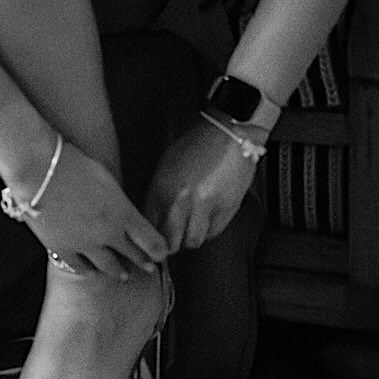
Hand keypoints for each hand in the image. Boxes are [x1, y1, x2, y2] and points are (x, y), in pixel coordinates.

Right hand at [15, 142, 167, 279]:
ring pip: (108, 266)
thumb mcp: (106, 177)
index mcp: (124, 212)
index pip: (151, 241)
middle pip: (133, 255)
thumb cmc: (72, 163)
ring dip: (118, 271)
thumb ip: (118, 200)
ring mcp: (85, 244)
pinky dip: (88, 270)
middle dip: (143, 262)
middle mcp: (109, 233)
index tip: (161, 253)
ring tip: (123, 275)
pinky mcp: (63, 248)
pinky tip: (91, 271)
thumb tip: (121, 210)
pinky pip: (80, 266)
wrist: (39, 170)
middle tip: (149, 267)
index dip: (159, 250)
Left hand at [146, 116, 260, 254]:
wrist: (229, 134)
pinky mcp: (226, 210)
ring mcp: (205, 207)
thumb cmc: (198, 143)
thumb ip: (159, 191)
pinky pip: (213, 233)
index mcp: (161, 187)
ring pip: (192, 241)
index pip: (148, 225)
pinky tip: (206, 221)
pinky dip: (208, 231)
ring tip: (189, 229)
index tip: (151, 238)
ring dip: (190, 238)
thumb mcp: (167, 164)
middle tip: (170, 242)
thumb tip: (153, 216)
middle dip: (168, 244)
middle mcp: (181, 201)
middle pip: (169, 241)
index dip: (149, 235)